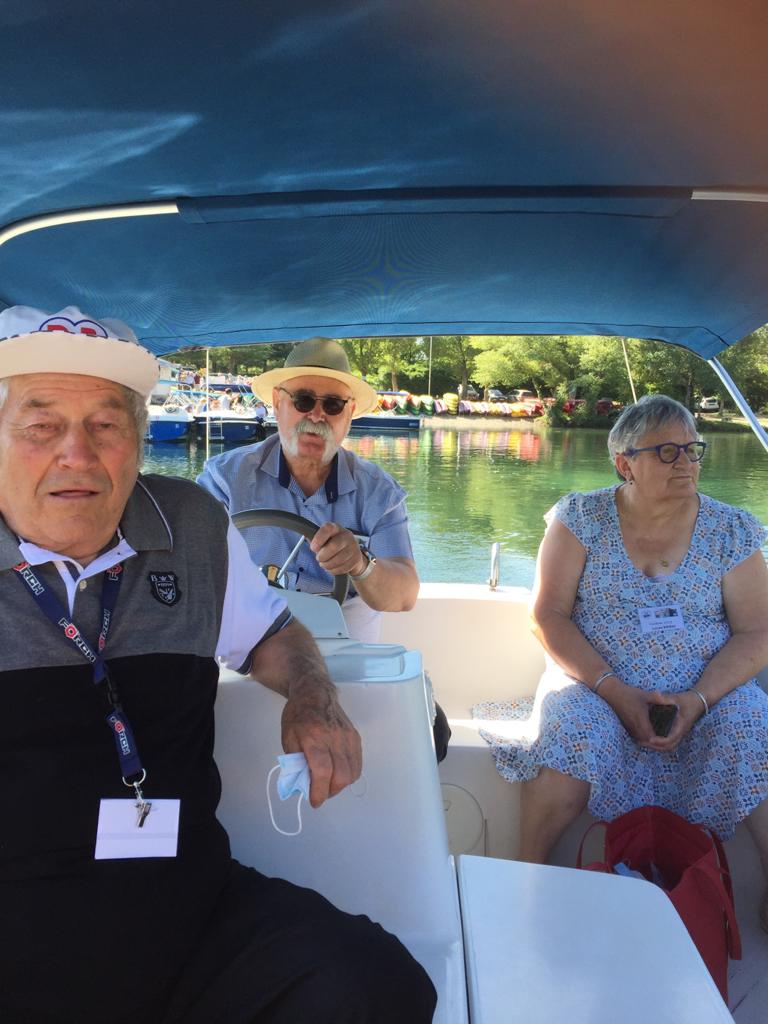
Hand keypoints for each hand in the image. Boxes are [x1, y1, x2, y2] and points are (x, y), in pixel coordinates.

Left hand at [281, 686, 362, 807]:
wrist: (315, 692)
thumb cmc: (297, 715)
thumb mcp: (288, 738)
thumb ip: (295, 762)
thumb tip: (303, 784)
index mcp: (314, 737)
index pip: (322, 771)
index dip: (319, 791)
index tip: (314, 801)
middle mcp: (334, 737)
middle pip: (341, 775)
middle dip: (330, 791)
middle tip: (320, 793)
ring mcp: (348, 737)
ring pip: (352, 772)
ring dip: (340, 785)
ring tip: (328, 784)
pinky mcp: (356, 737)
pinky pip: (357, 763)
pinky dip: (349, 774)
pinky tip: (338, 773)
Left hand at [310, 522, 365, 576]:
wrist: (351, 553)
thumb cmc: (333, 545)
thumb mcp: (324, 539)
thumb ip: (316, 539)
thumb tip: (307, 536)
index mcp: (336, 528)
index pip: (327, 528)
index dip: (318, 539)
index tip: (313, 548)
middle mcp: (347, 535)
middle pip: (334, 546)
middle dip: (323, 556)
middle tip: (319, 558)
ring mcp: (354, 547)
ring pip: (338, 559)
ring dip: (327, 565)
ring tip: (324, 563)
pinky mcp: (357, 559)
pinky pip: (342, 568)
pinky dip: (334, 570)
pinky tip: (332, 567)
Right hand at [601, 679, 677, 747]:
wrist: (612, 693)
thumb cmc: (629, 694)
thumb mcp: (644, 695)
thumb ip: (657, 698)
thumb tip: (672, 700)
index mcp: (640, 719)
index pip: (651, 737)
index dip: (660, 741)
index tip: (668, 738)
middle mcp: (634, 726)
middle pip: (646, 742)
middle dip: (657, 745)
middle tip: (667, 742)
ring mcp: (629, 728)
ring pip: (641, 741)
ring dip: (650, 743)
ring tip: (660, 741)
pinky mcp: (627, 727)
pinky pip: (636, 738)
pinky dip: (644, 740)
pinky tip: (650, 736)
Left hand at [643, 691, 703, 752]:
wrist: (698, 702)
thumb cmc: (687, 700)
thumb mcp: (676, 698)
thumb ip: (666, 698)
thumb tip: (657, 694)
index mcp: (681, 725)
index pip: (672, 738)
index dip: (661, 741)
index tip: (650, 740)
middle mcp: (681, 732)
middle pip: (670, 746)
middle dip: (657, 747)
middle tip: (644, 742)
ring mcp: (680, 733)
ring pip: (671, 745)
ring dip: (659, 746)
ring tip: (645, 742)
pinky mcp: (677, 731)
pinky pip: (670, 741)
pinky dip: (661, 743)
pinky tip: (650, 738)